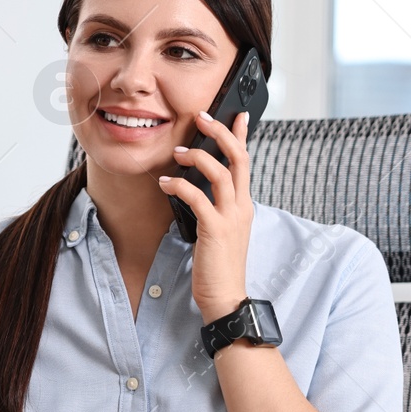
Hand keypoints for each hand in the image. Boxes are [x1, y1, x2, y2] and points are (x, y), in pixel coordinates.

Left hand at [158, 111, 252, 321]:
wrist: (226, 297)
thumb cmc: (218, 265)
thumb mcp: (219, 229)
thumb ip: (214, 207)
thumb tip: (196, 188)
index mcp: (243, 205)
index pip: (245, 162)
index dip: (241, 136)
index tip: (239, 114)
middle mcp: (241, 206)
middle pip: (237, 158)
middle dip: (220, 133)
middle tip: (201, 117)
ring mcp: (231, 217)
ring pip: (220, 172)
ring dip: (195, 157)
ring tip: (176, 154)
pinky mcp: (216, 229)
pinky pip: (198, 197)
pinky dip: (180, 185)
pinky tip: (165, 183)